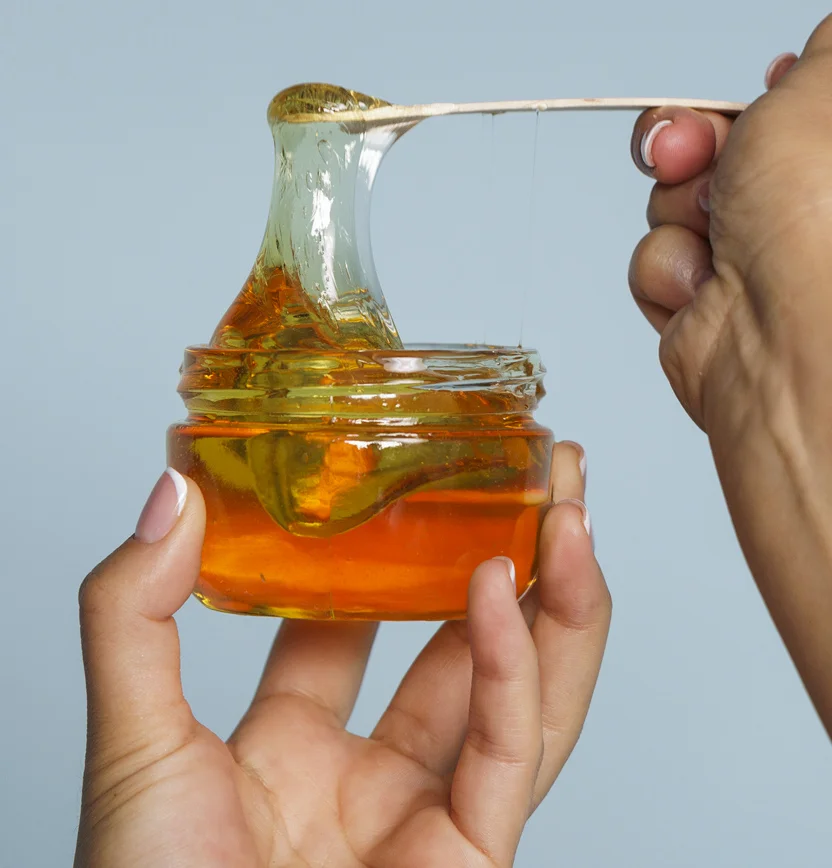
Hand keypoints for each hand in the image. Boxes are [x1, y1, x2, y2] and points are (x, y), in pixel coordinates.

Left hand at [75, 441, 609, 867]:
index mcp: (295, 750)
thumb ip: (134, 615)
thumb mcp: (131, 741)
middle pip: (469, 650)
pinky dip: (515, 668)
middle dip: (514, 559)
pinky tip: (507, 590)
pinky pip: (507, 751)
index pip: (358, 628)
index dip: (393, 553)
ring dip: (556, 601)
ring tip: (569, 511)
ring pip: (525, 695)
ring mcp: (430, 818)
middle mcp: (374, 779)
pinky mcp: (471, 861)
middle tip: (540, 478)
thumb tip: (171, 494)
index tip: (420, 481)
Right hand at [628, 18, 831, 732]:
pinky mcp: (706, 304)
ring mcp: (753, 263)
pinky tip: (700, 286)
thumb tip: (814, 52)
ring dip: (679, 213)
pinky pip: (658, 259)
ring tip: (714, 235)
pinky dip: (668, 267)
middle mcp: (802, 215)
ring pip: (676, 204)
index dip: (764, 95)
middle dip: (693, 146)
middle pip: (719, 149)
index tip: (761, 92)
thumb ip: (825, 51)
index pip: (791, 107)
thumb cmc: (820, 238)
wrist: (776, 347)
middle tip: (697, 153)